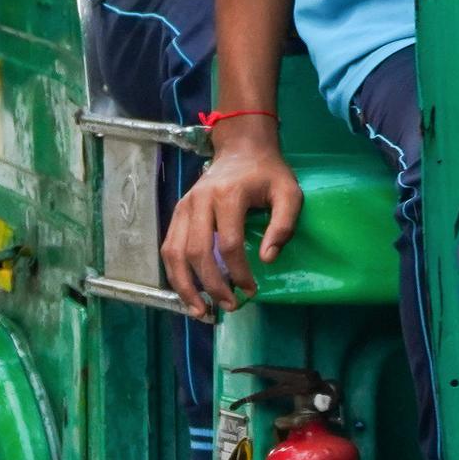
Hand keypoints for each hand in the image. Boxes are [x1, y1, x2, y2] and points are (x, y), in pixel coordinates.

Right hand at [162, 125, 299, 316]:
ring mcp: (184, 206)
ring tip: (200, 311)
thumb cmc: (268, 173)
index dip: (239, 272)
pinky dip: (175, 273)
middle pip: (198, 251)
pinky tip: (187, 293)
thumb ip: (283, 225)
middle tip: (230, 306)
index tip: (252, 290)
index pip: (228, 243)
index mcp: (228, 195)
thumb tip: (267, 259)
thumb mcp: (289, 193)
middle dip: (212, 285)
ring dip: (185, 286)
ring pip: (175, 253)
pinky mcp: (177, 212)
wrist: (241, 148)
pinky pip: (169, 248)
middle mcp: (199, 201)